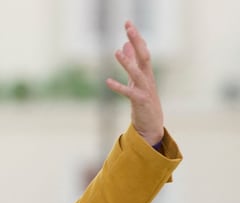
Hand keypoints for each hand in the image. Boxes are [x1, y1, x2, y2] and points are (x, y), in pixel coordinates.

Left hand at [106, 20, 163, 145]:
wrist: (152, 123)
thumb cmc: (143, 100)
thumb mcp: (136, 79)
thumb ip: (131, 62)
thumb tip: (123, 46)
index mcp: (146, 71)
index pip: (142, 50)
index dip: (136, 37)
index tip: (128, 23)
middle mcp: (148, 78)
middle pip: (144, 55)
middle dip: (136, 41)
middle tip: (128, 27)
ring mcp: (145, 89)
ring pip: (137, 73)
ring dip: (127, 63)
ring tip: (116, 52)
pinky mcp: (140, 101)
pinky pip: (128, 93)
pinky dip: (118, 87)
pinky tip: (107, 81)